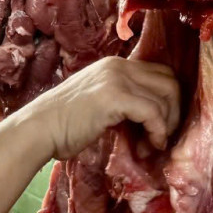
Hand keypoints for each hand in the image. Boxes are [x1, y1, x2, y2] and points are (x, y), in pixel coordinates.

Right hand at [19, 57, 182, 160]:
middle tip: (163, 137)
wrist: (39, 129)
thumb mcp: (98, 104)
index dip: (168, 101)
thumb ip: (123, 102)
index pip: (160, 74)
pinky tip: (150, 146)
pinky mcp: (115, 96)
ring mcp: (117, 78)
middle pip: (170, 81)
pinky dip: (158, 132)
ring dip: (165, 126)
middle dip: (174, 112)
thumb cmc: (63, 125)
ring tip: (151, 146)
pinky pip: (153, 113)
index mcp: (115, 65)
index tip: (160, 126)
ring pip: (165, 97)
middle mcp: (118, 66)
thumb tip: (152, 118)